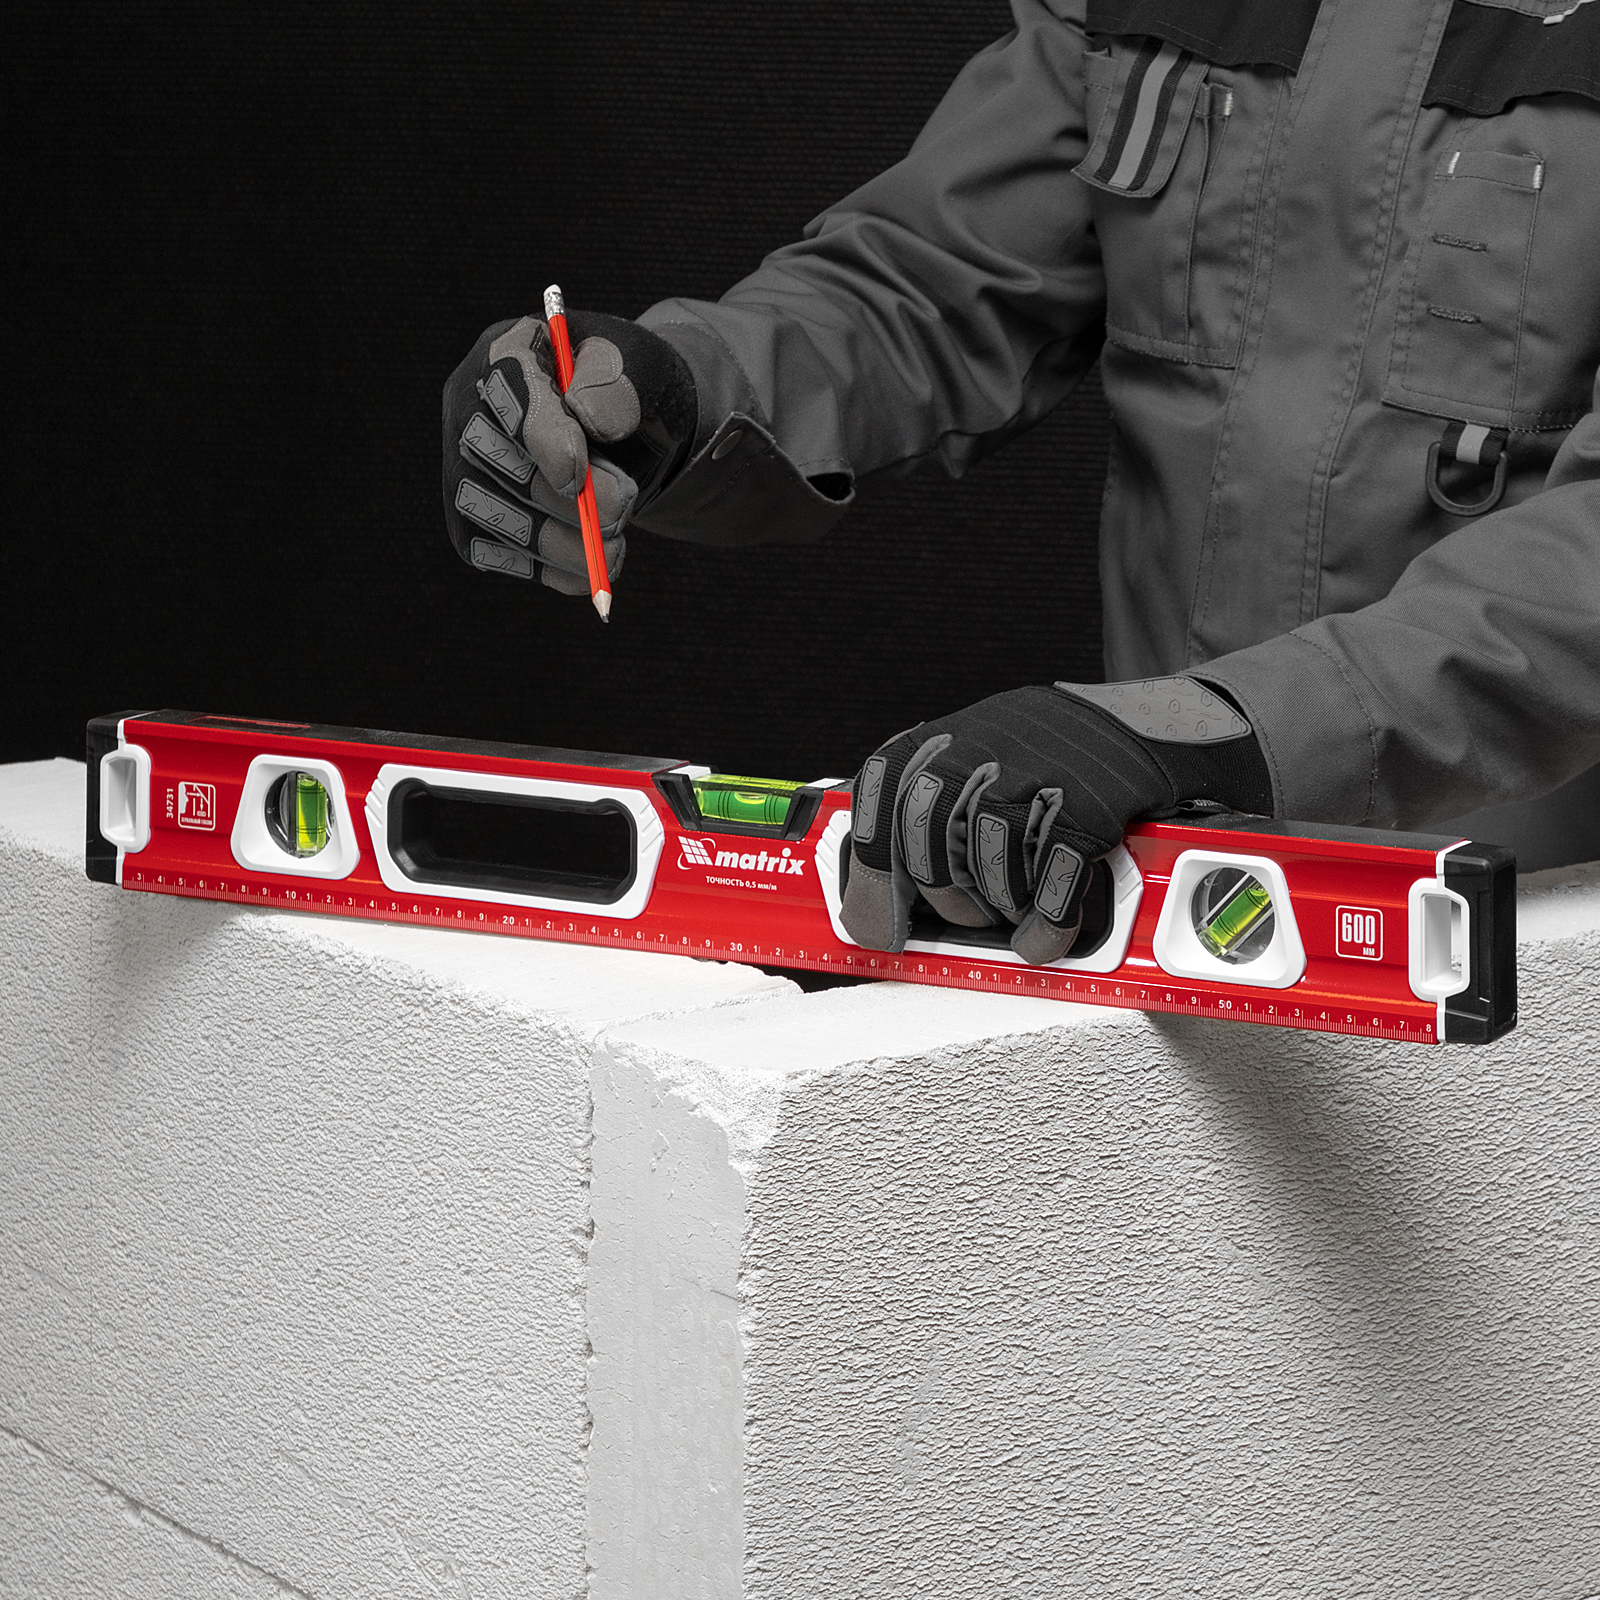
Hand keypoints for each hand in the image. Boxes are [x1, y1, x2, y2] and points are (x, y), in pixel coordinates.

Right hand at [442, 310, 696, 592]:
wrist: (630, 439)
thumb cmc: (629, 397)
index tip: (579, 477)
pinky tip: (595, 565)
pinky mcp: (477, 525)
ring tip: (616, 544)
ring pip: (499, 519)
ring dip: (565, 544)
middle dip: (563, 500)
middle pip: (497, 463)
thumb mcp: (641, 370)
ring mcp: (466, 471)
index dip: (542, 440)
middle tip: (623, 509)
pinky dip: (557, 571)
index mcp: (509, 353)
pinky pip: (506, 558)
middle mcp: (470, 410)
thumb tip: (589, 418)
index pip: (509, 393)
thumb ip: (619, 382)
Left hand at [839, 678, 1273, 964]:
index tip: (877, 926)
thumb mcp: (975, 766)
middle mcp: (978, 745)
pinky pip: (1052, 874)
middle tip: (966, 923)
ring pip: (986, 859)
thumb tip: (876, 904)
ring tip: (1016, 912)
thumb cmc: (1055, 763)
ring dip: (999, 906)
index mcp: (940, 740)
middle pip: (923, 838)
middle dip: (941, 900)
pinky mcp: (1090, 796)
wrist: (1151, 725)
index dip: (871, 874)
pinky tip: (1046, 935)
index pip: (875, 801)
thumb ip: (925, 819)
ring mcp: (1036, 768)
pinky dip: (1048, 918)